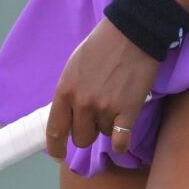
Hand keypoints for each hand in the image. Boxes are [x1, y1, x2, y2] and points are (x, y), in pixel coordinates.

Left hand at [46, 19, 157, 159]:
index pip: (55, 130)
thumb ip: (69, 91)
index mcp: (65, 90)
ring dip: (107, 125)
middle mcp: (82, 103)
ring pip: (102, 135)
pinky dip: (121, 143)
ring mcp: (105, 109)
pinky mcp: (128, 112)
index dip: (55, 147)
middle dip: (87, 132)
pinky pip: (120, 142)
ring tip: (115, 103)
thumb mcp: (74, 66)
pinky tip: (122, 135)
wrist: (133, 33)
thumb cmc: (102, 45)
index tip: (58, 155)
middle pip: (80, 138)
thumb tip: (69, 114)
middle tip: (96, 117)